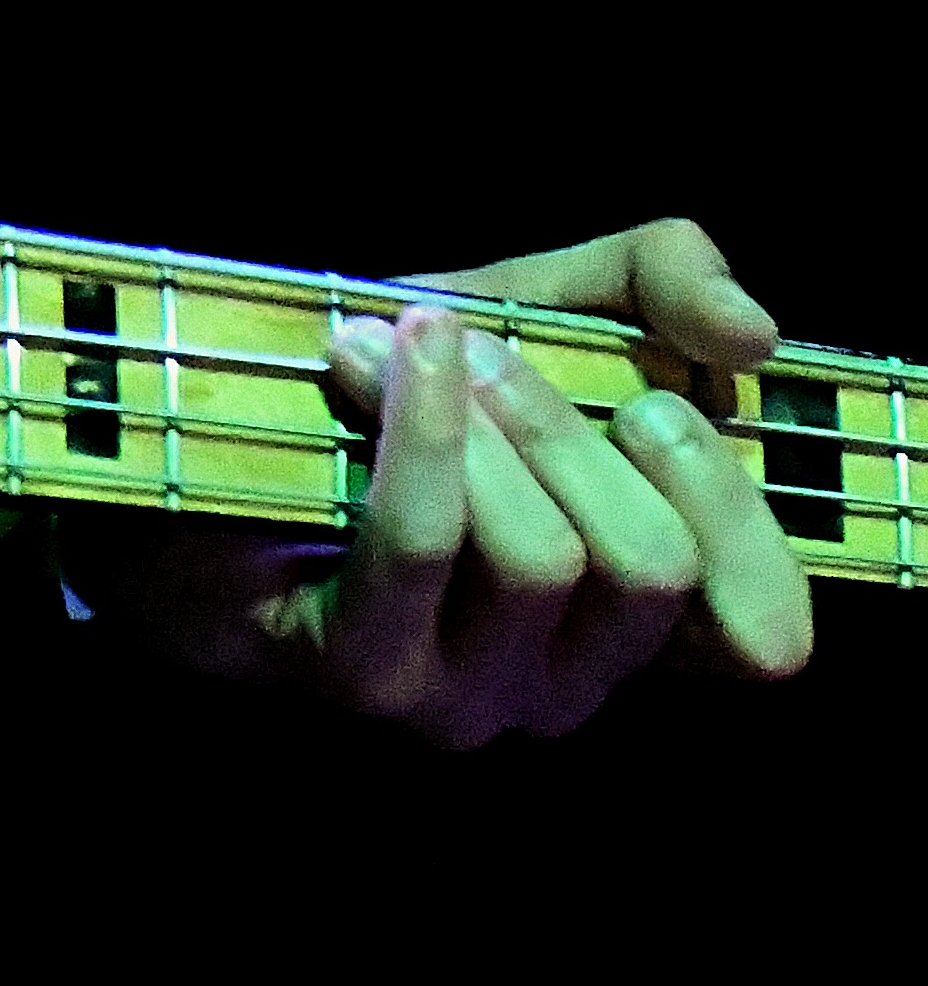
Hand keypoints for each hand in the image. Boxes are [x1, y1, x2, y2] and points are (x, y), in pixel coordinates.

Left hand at [73, 218, 814, 742]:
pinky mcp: (368, 678)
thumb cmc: (408, 384)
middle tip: (494, 352)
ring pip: (545, 560)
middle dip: (575, 424)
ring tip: (410, 345)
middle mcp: (570, 684)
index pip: (767, 639)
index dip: (741, 514)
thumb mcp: (550, 308)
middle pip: (651, 569)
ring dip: (482, 419)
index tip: (659, 398)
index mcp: (637, 621)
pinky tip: (370, 352)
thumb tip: (750, 331)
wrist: (218, 430)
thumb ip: (660, 287)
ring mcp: (471, 698)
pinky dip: (415, 426)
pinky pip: (424, 543)